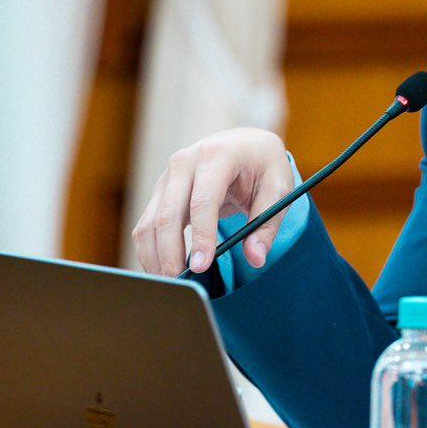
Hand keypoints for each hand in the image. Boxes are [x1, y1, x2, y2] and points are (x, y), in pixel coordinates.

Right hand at [132, 128, 293, 277]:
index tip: (201, 267)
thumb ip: (267, 224)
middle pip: (168, 214)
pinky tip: (162, 270)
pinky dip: (151, 249)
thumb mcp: (278, 188)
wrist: (245, 143)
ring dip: (155, 256)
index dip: (201, 237)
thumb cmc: (263, 164)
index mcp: (216, 155)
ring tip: (170, 284)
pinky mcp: (161, 191)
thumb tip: (256, 257)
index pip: (202, 201)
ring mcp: (168, 176)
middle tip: (181, 283)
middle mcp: (185, 162)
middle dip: (170, 253)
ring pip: (150, 222)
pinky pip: (148, 224)